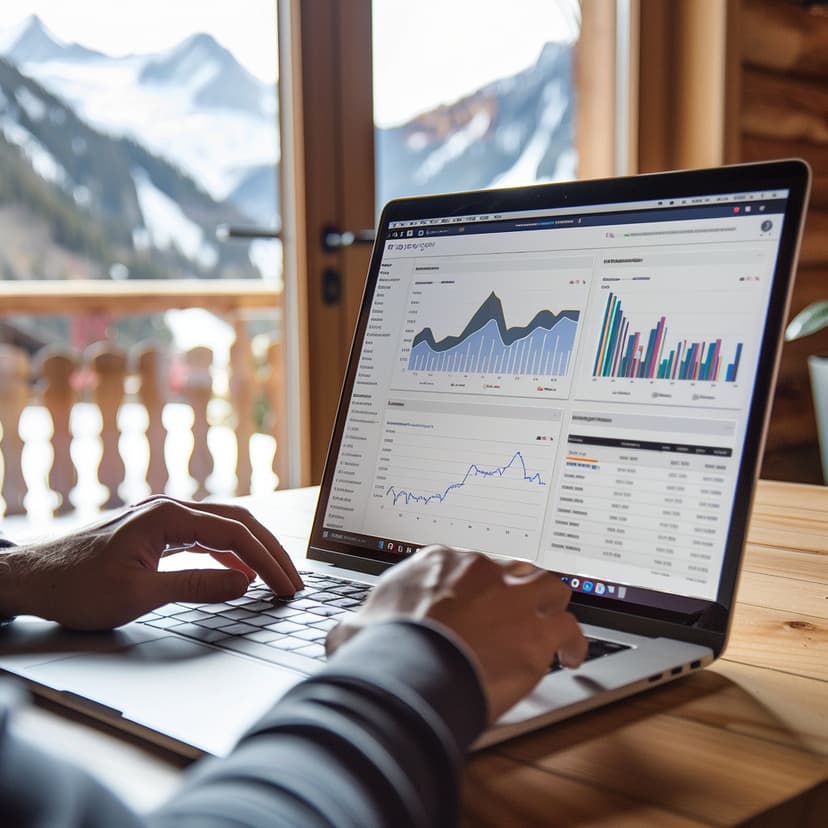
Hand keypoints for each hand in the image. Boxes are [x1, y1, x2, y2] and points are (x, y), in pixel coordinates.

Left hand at [0, 496, 302, 629]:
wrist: (30, 580)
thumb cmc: (74, 587)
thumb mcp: (138, 594)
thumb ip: (196, 587)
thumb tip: (244, 583)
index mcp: (167, 516)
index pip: (236, 534)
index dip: (267, 561)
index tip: (287, 587)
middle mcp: (169, 508)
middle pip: (238, 522)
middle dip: (271, 551)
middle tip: (294, 581)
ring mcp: (163, 518)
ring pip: (225, 527)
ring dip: (253, 552)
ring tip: (276, 578)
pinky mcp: (156, 532)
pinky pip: (205, 538)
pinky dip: (229, 555)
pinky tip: (239, 574)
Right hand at [327, 545, 586, 721]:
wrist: (409, 670)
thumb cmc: (382, 648)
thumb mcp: (356, 625)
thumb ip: (360, 620)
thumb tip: (345, 630)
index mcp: (440, 561)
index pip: (471, 563)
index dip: (478, 586)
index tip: (476, 602)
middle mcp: (482, 569)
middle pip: (514, 567)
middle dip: (516, 589)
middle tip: (515, 612)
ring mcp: (513, 597)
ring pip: (549, 586)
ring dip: (549, 605)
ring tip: (549, 624)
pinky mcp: (536, 632)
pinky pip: (570, 629)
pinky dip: (574, 643)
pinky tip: (571, 657)